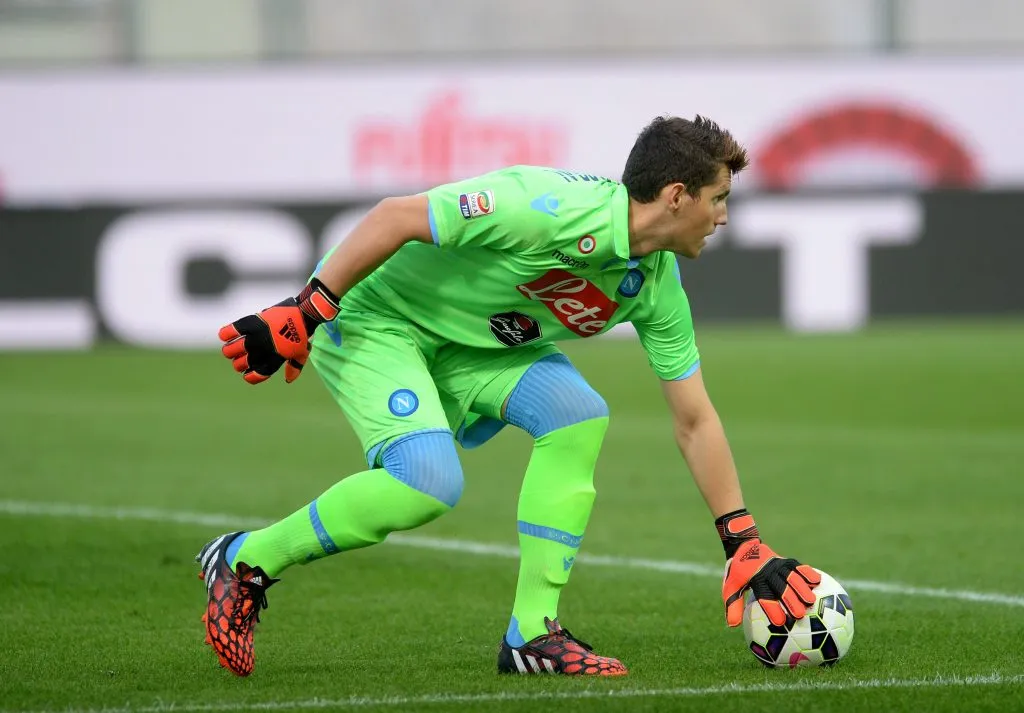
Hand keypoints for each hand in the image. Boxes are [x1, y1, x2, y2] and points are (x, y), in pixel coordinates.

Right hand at [218, 278, 339, 384]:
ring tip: (231, 349)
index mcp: (275, 358)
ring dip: (229, 351)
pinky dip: (225, 334)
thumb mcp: (302, 353)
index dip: (250, 376)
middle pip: (241, 363)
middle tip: (239, 359)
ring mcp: (257, 335)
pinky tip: (225, 336)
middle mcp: (263, 349)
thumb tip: (288, 380)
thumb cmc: (302, 334)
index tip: (247, 374)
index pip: (257, 373)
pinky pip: (231, 330)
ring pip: (232, 349)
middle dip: (238, 364)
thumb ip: (294, 367)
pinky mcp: (252, 322)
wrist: (303, 313)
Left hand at [722, 539, 820, 626]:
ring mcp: (778, 565)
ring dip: (802, 588)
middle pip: (780, 587)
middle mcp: (768, 572)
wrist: (744, 547)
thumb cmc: (739, 572)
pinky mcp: (786, 561)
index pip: (764, 595)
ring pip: (792, 576)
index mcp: (754, 579)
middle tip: (800, 615)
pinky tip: (817, 581)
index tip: (780, 622)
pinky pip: (798, 566)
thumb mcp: (730, 587)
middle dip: (790, 600)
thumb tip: (732, 626)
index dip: (772, 608)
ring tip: (811, 601)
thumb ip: (733, 605)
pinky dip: (808, 573)